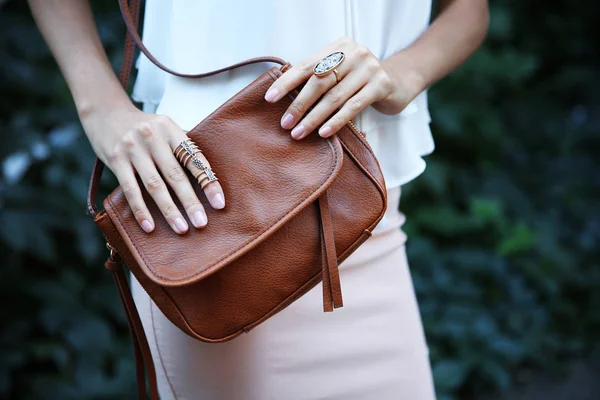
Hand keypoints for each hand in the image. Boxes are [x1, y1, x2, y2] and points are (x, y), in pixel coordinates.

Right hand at [81, 103, 225, 233]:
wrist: (105, 112)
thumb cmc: (143, 127)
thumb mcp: (164, 128)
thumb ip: (181, 148)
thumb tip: (207, 178)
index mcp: (171, 129)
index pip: (195, 159)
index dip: (208, 182)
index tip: (220, 204)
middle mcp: (153, 136)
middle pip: (176, 175)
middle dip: (190, 202)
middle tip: (202, 223)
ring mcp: (133, 148)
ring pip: (154, 185)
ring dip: (169, 210)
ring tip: (181, 229)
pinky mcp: (116, 159)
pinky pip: (131, 189)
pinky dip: (140, 210)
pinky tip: (149, 227)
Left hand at [263, 36, 418, 138]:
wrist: (399, 82)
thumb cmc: (359, 81)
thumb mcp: (340, 73)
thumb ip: (319, 78)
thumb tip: (284, 99)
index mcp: (338, 46)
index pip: (307, 65)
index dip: (287, 82)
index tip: (270, 99)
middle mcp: (354, 52)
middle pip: (319, 82)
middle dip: (299, 105)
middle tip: (285, 124)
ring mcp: (369, 67)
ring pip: (334, 97)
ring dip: (314, 118)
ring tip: (299, 133)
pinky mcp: (381, 84)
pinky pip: (353, 106)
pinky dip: (336, 121)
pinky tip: (324, 133)